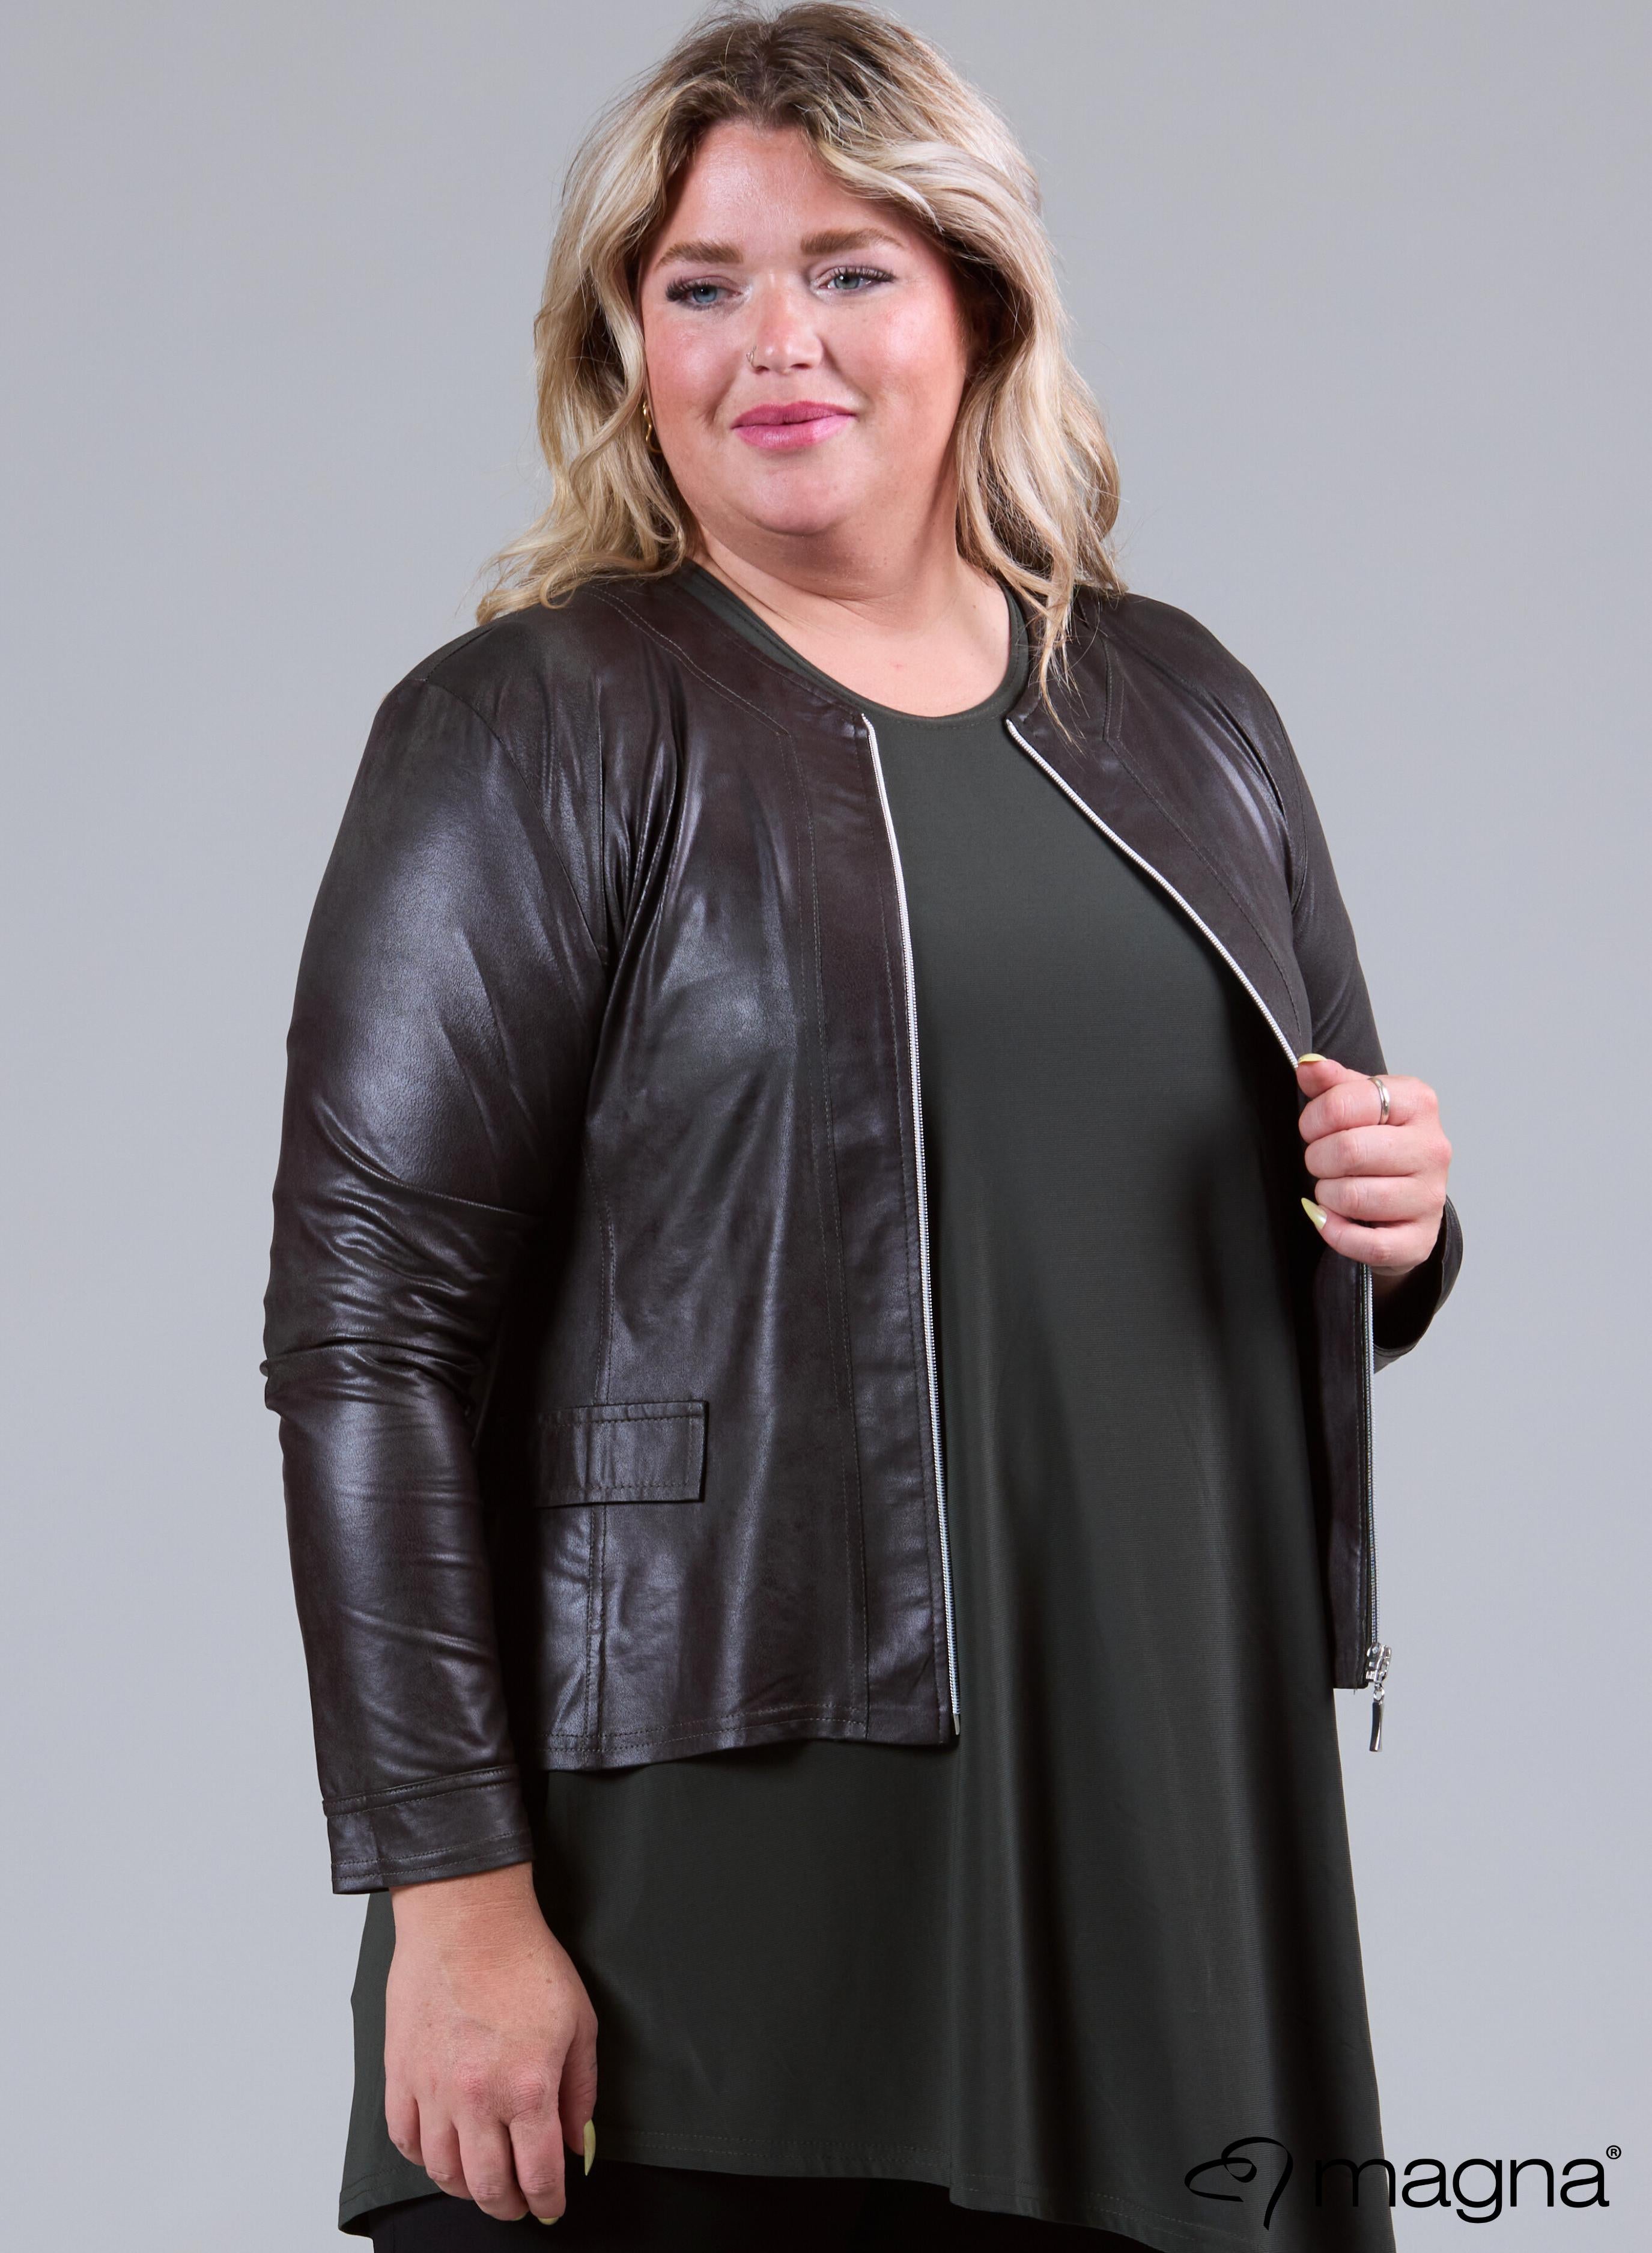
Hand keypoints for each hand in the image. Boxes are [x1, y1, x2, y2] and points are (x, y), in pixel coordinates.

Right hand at [385, 1862, 597, 2223]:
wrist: (467, 1918)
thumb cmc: (524, 1960)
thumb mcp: (578, 2022)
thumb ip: (580, 2091)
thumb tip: (576, 2144)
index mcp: (527, 2087)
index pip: (537, 2174)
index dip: (548, 2201)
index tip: (551, 2206)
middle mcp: (477, 2098)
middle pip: (488, 2187)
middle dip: (509, 2206)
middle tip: (519, 2203)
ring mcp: (432, 2089)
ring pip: (444, 2172)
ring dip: (466, 2188)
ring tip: (482, 2182)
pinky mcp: (400, 2074)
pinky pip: (405, 2140)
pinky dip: (424, 2158)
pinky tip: (442, 2152)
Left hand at [1295, 1054, 1451, 1295]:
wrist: (1404, 1197)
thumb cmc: (1375, 1142)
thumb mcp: (1356, 1103)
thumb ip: (1330, 1082)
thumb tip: (1308, 1066)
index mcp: (1418, 1102)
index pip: (1346, 1103)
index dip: (1314, 1118)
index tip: (1312, 1128)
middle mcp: (1432, 1147)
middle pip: (1348, 1151)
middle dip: (1317, 1158)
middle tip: (1320, 1161)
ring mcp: (1430, 1196)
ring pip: (1354, 1197)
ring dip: (1327, 1195)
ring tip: (1332, 1187)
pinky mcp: (1420, 1239)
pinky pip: (1367, 1244)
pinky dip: (1335, 1233)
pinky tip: (1330, 1219)